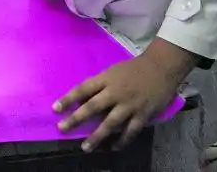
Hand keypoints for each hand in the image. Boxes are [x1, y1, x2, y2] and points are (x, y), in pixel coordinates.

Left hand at [54, 40, 192, 151]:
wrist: (161, 68)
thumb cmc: (133, 69)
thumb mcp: (112, 71)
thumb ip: (99, 85)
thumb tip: (83, 100)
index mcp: (106, 79)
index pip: (83, 89)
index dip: (68, 99)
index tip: (55, 109)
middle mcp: (116, 92)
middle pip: (93, 107)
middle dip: (76, 119)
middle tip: (62, 129)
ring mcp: (130, 104)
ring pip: (110, 123)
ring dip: (97, 136)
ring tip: (85, 147)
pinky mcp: (143, 114)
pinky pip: (130, 131)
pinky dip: (122, 141)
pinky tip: (113, 147)